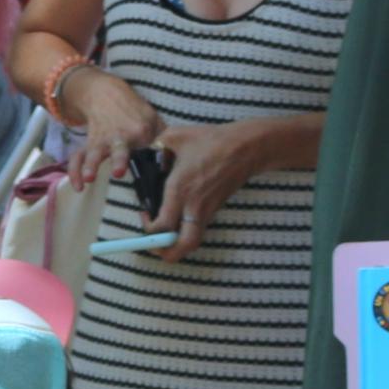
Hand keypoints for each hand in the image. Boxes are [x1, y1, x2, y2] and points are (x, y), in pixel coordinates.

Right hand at [54, 66, 165, 189]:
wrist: (104, 94)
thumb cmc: (132, 110)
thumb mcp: (152, 118)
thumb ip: (165, 138)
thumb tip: (181, 157)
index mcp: (141, 131)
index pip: (151, 150)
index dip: (156, 161)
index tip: (163, 177)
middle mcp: (120, 137)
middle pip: (119, 149)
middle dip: (119, 160)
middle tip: (118, 172)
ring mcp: (103, 140)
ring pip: (94, 153)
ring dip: (90, 165)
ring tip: (88, 178)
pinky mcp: (90, 143)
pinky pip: (78, 158)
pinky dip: (74, 172)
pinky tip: (77, 187)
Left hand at [151, 118, 273, 255]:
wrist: (246, 148)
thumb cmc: (211, 140)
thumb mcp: (174, 136)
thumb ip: (154, 146)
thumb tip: (143, 153)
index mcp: (180, 190)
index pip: (162, 226)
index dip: (148, 229)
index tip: (144, 214)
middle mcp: (193, 206)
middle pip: (182, 247)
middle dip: (165, 253)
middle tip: (154, 243)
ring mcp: (207, 211)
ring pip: (192, 242)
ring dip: (176, 245)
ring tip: (163, 234)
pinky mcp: (215, 210)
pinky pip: (197, 230)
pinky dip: (185, 232)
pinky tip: (177, 219)